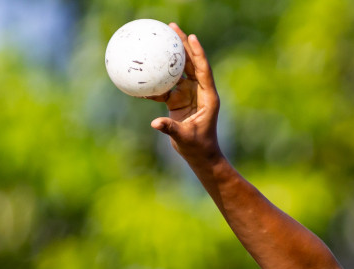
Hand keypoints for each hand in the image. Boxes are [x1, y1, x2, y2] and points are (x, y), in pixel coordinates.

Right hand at [148, 24, 221, 165]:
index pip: (203, 70)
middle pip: (192, 63)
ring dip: (170, 55)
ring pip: (179, 70)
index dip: (198, 53)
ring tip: (160, 38)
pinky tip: (145, 68)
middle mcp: (199, 91)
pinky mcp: (178, 100)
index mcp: (208, 96)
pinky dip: (157, 79)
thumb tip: (155, 123)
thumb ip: (171, 129)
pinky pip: (166, 85)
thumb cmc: (198, 147)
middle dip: (183, 44)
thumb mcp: (185, 138)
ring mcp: (188, 94)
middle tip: (172, 28)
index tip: (192, 37)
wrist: (199, 155)